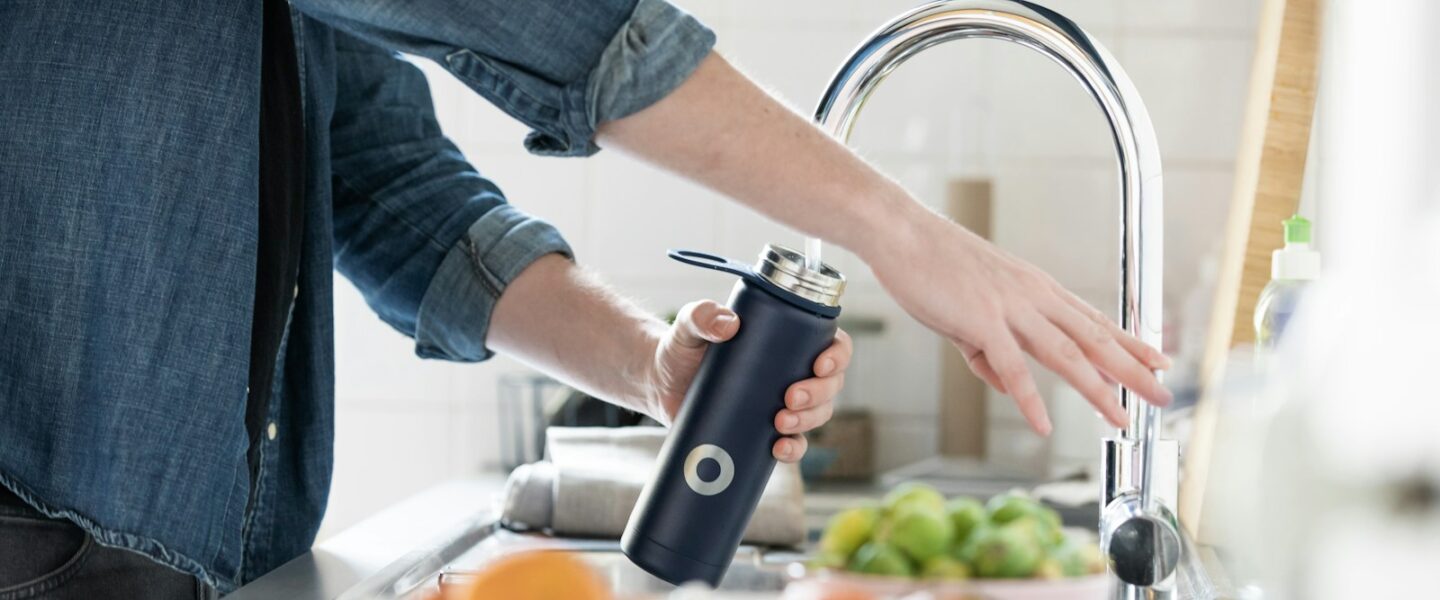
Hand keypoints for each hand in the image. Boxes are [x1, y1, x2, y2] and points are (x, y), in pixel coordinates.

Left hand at [645, 299, 852, 462]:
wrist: (660, 383)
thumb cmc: (681, 347)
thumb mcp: (689, 326)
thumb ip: (701, 315)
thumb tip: (727, 324)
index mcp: (789, 340)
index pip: (832, 343)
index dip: (838, 356)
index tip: (819, 365)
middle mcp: (793, 371)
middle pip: (831, 385)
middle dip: (819, 394)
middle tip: (790, 397)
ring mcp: (782, 403)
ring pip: (818, 415)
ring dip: (809, 421)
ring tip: (780, 423)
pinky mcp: (765, 431)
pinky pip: (793, 444)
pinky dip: (793, 450)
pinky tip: (778, 449)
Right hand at [866, 204, 1171, 434]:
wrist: (901, 233)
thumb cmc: (930, 265)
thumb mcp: (968, 311)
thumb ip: (988, 351)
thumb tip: (1004, 384)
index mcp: (1035, 288)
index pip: (1093, 319)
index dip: (1129, 342)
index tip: (1157, 359)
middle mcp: (1033, 296)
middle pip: (1094, 338)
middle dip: (1133, 369)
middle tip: (1163, 393)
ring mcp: (1010, 307)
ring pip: (1066, 354)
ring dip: (1098, 389)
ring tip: (1121, 417)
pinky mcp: (981, 320)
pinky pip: (1012, 367)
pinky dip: (1029, 398)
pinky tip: (1043, 423)